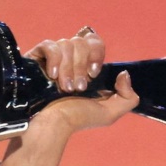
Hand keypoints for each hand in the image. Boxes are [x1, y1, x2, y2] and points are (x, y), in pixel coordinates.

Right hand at [24, 27, 138, 135]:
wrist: (53, 122)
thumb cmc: (78, 118)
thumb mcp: (110, 113)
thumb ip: (128, 97)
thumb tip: (124, 74)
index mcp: (88, 67)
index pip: (95, 42)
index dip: (96, 54)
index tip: (93, 74)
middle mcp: (72, 59)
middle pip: (82, 42)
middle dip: (81, 66)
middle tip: (78, 88)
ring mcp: (55, 57)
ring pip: (66, 44)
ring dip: (68, 69)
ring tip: (65, 88)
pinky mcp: (38, 56)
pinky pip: (49, 44)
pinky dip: (54, 59)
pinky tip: (52, 75)